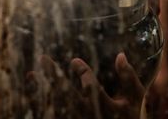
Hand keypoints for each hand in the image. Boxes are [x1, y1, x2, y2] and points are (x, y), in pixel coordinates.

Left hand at [25, 53, 144, 118]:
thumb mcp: (136, 100)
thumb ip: (128, 78)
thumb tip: (120, 55)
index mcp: (105, 107)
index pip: (90, 85)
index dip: (82, 71)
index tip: (74, 61)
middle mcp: (89, 116)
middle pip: (67, 94)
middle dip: (54, 75)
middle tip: (43, 59)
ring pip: (56, 107)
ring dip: (42, 91)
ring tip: (31, 76)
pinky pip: (54, 116)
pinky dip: (42, 106)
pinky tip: (33, 96)